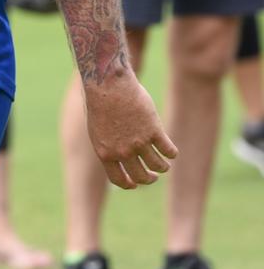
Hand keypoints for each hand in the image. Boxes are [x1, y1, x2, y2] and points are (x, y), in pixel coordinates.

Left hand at [84, 72, 177, 188]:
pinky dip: (172, 153)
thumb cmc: (100, 102)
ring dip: (163, 167)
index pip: (119, 179)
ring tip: (164, 163)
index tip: (135, 183)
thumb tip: (119, 158)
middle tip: (154, 175)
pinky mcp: (154, 131)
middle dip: (149, 178)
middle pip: (141, 176)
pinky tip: (171, 151)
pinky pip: (169, 150)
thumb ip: (108, 145)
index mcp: (105, 153)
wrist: (108, 84)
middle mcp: (122, 152)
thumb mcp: (97, 128)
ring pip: (158, 165)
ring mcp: (139, 142)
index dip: (129, 184)